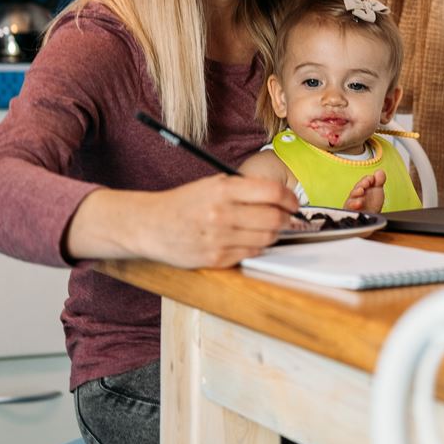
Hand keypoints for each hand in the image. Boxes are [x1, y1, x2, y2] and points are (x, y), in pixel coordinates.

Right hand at [66, 173, 297, 268]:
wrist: (150, 225)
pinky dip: (255, 247)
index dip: (289, 198)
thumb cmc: (184, 203)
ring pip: (266, 238)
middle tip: (286, 217)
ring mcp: (219, 238)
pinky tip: (247, 240)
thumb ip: (243, 188)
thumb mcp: (212, 185)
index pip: (272, 191)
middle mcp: (222, 213)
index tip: (293, 202)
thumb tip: (280, 195)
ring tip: (267, 228)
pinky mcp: (215, 259)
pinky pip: (250, 254)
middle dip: (287, 218)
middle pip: (274, 218)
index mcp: (222, 189)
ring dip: (273, 234)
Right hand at [343, 169, 385, 212]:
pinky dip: (353, 204)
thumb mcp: (377, 191)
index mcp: (363, 187)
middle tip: (367, 183)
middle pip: (357, 187)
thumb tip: (379, 172)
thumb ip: (379, 181)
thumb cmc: (371, 205)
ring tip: (361, 191)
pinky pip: (349, 207)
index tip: (372, 179)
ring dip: (357, 192)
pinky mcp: (350, 210)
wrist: (369, 218)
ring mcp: (353, 202)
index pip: (364, 181)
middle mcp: (357, 194)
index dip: (368, 179)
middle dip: (362, 184)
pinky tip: (359, 203)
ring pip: (352, 196)